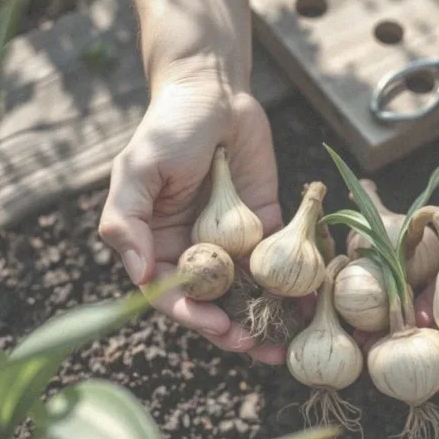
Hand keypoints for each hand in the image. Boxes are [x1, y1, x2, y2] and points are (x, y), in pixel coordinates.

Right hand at [98, 72, 285, 363]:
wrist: (215, 93)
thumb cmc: (168, 128)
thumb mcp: (137, 171)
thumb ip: (126, 223)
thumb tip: (138, 276)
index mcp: (157, 245)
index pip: (172, 295)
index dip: (193, 316)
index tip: (218, 328)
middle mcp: (195, 251)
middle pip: (214, 304)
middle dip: (235, 330)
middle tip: (259, 346)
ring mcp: (232, 243)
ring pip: (249, 293)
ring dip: (267, 320)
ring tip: (288, 344)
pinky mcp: (266, 228)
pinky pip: (281, 263)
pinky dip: (296, 287)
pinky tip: (312, 305)